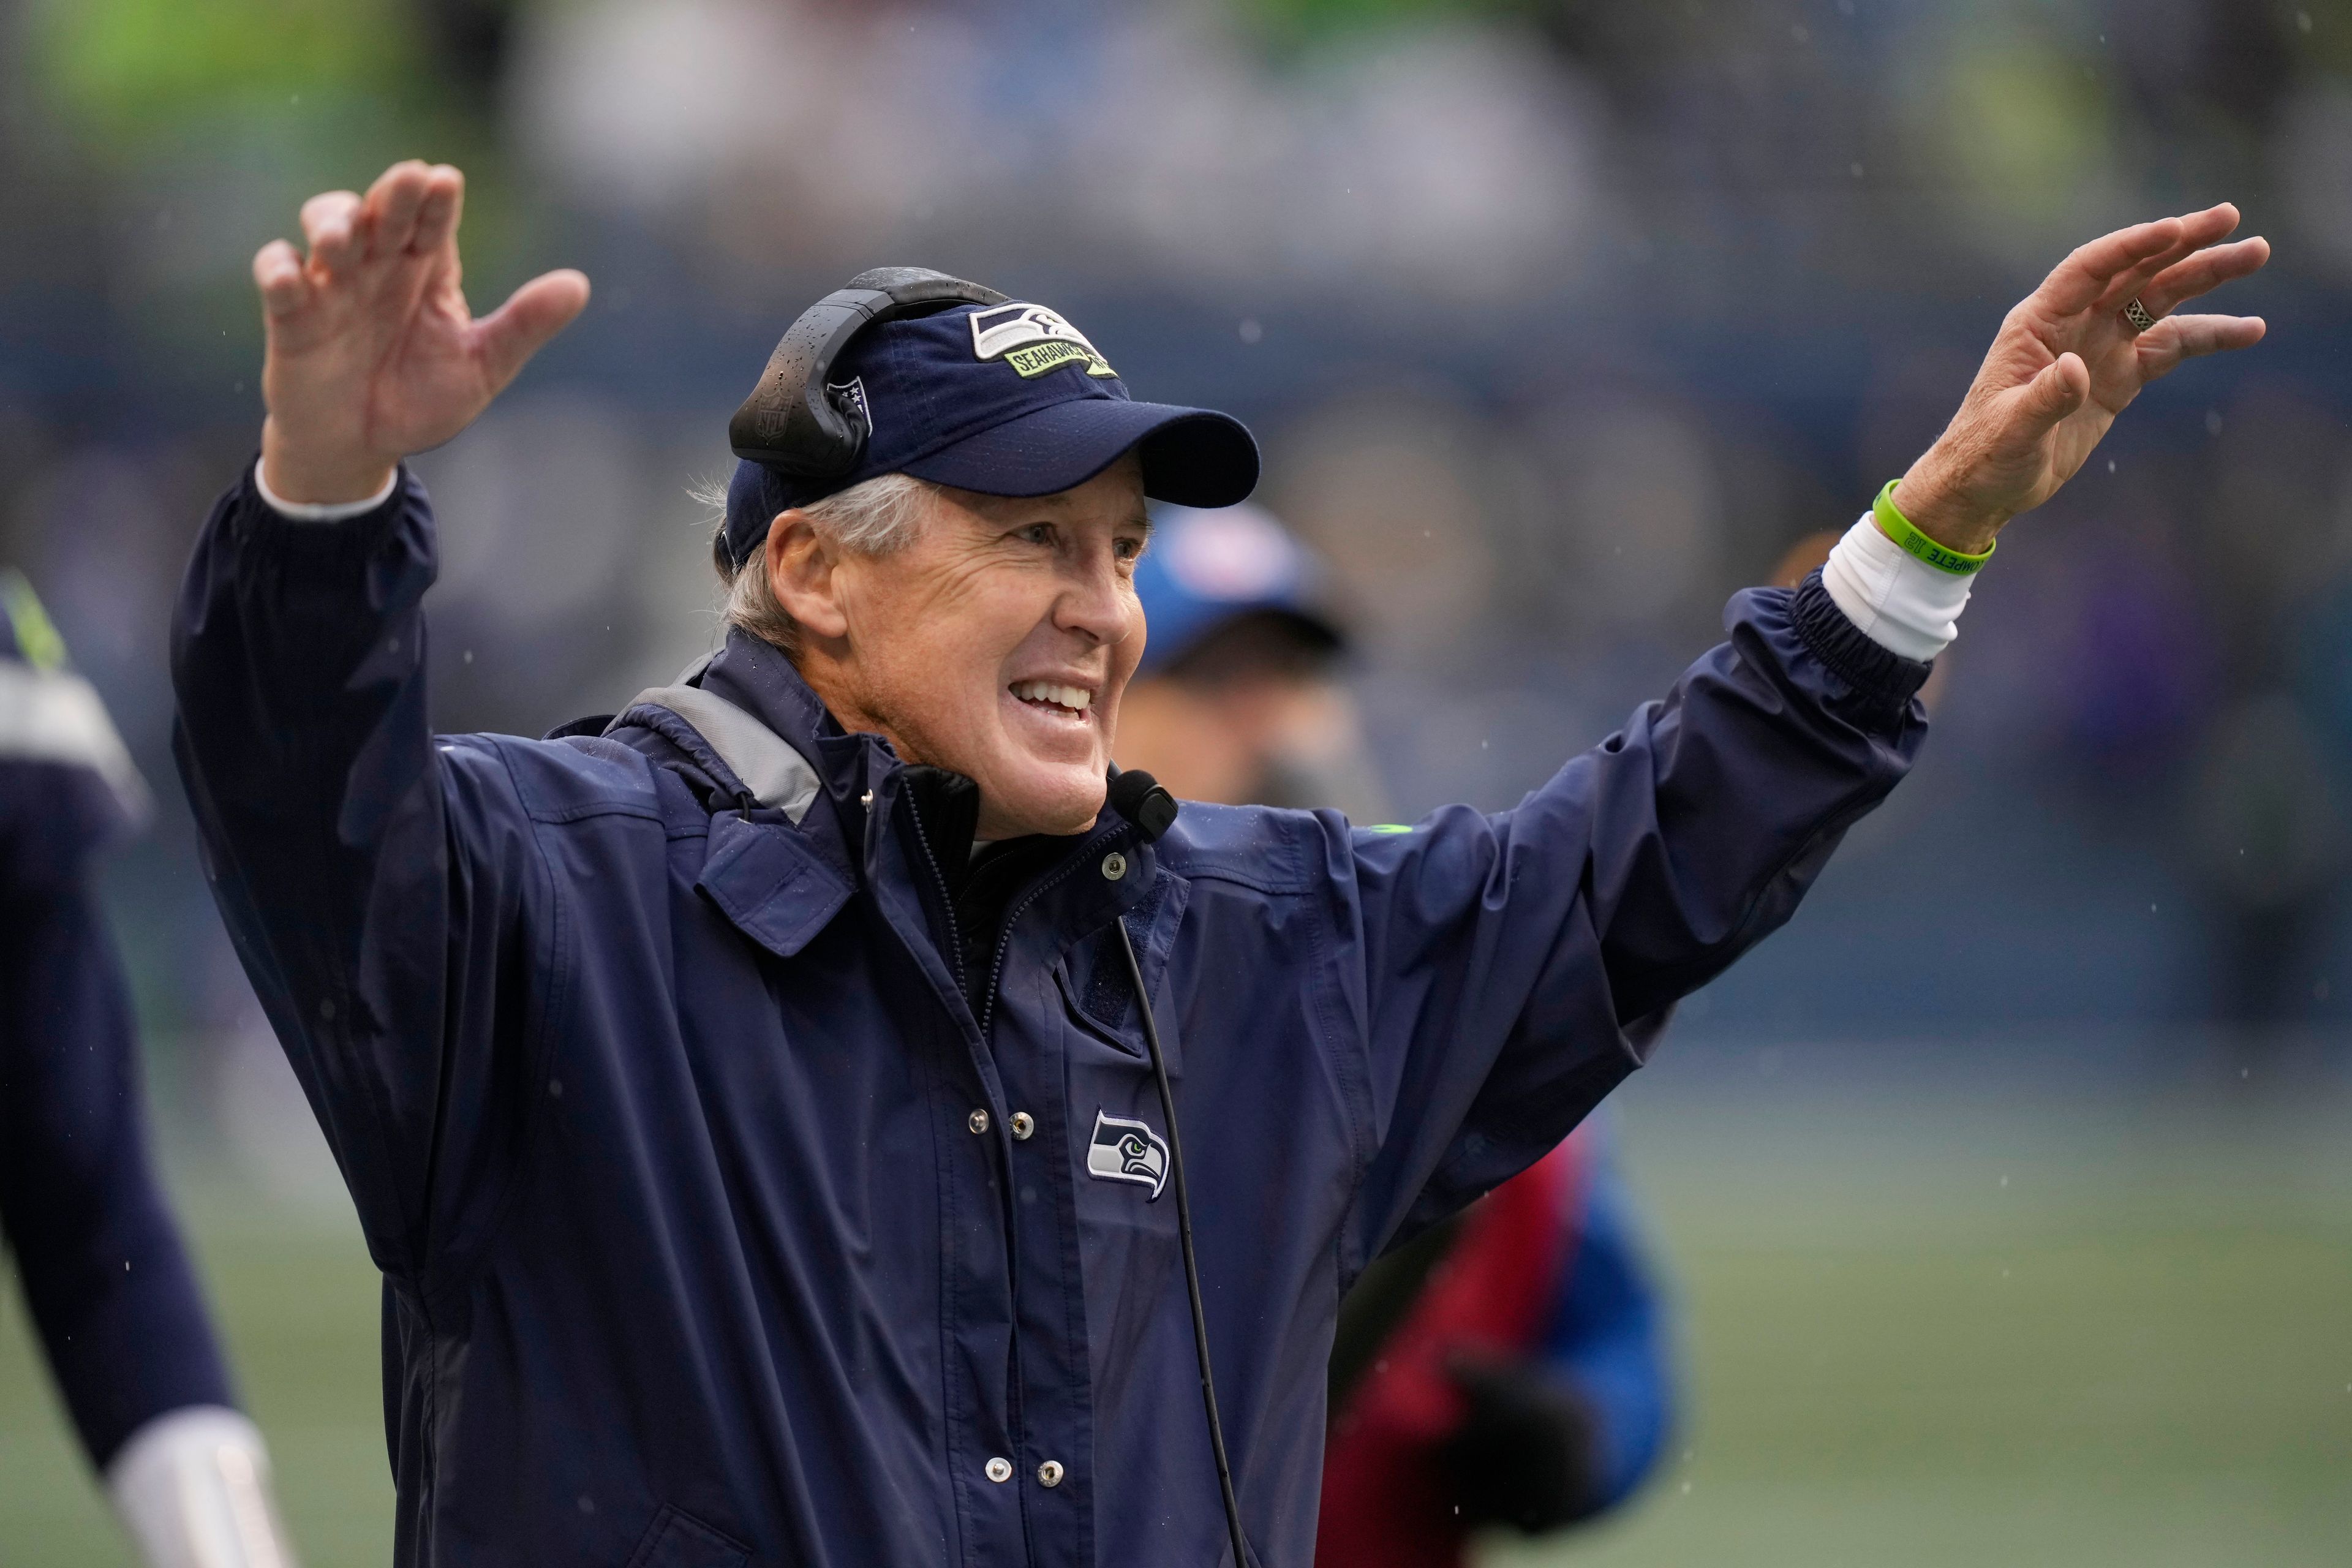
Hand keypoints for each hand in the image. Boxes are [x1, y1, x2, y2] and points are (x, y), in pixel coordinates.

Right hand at [254, 161, 589, 503]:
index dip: (437, 200)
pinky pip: (277, 279)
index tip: (445, 181)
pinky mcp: (292, 317)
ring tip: (345, 236)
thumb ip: (523, 326)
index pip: (433, 222)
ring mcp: (333, 287)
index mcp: (427, 271)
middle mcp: (379, 267)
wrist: (362, 449)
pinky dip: (277, 270)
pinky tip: (290, 274)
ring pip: (325, 230)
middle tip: (407, 180)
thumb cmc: (421, 400)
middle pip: (381, 214)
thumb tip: (579, 285)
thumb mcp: (481, 367)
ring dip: (332, 223)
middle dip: (391, 195)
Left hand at [1893, 204, 2268, 553]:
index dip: (2132, 246)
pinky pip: (2171, 347)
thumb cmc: (1984, 456)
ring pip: (2159, 300)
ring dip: (2205, 276)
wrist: (1985, 488)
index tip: (2177, 229)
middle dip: (2182, 245)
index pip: (2089, 269)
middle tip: (2232, 219)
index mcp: (2038, 324)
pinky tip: (2250, 328)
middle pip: (2134, 272)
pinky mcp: (2119, 377)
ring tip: (2255, 253)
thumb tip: (2074, 369)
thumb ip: (2044, 400)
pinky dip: (2210, 336)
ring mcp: (2100, 347)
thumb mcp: (2011, 431)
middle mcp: (2073, 325)